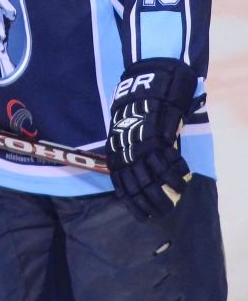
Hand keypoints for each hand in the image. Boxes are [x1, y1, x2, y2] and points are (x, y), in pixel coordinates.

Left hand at [106, 58, 197, 220]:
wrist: (146, 83)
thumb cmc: (136, 109)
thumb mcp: (123, 132)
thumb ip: (128, 153)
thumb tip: (137, 174)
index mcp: (116, 151)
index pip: (122, 185)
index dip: (134, 203)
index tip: (144, 216)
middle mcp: (126, 151)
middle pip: (139, 186)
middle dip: (151, 203)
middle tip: (163, 213)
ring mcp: (142, 144)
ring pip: (154, 178)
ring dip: (166, 193)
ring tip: (175, 201)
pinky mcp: (158, 137)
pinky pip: (169, 162)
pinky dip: (177, 173)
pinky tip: (183, 180)